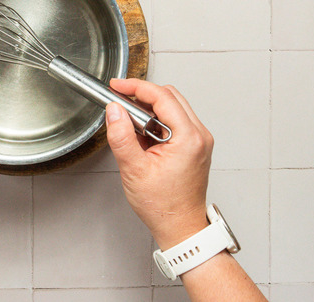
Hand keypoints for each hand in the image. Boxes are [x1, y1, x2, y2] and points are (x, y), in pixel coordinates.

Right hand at [105, 78, 213, 249]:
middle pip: (170, 97)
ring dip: (149, 108)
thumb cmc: (164, 206)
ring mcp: (199, 140)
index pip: (162, 97)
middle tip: (119, 99)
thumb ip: (121, 137)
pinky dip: (156, 121)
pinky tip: (141, 134)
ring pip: (173, 107)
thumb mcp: (134, 170)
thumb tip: (114, 111)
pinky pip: (175, 121)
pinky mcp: (195, 146)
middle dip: (142, 95)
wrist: (180, 227)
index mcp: (189, 138)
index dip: (136, 87)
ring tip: (129, 123)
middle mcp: (199, 135)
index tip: (117, 86)